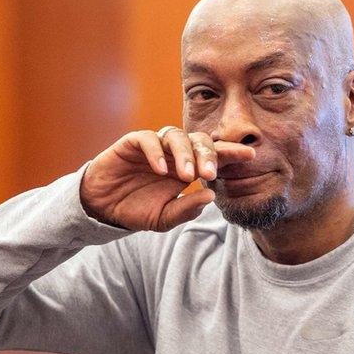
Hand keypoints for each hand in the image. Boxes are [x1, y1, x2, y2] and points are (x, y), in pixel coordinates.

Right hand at [81, 128, 254, 230]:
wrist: (102, 209)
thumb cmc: (137, 210)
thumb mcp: (164, 218)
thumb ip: (187, 209)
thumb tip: (210, 196)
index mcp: (187, 168)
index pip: (214, 155)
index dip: (231, 153)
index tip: (250, 157)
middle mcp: (174, 153)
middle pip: (199, 141)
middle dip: (208, 155)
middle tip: (210, 174)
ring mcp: (154, 146)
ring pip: (176, 135)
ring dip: (184, 153)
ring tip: (186, 175)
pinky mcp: (132, 143)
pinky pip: (147, 139)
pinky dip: (156, 152)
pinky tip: (161, 170)